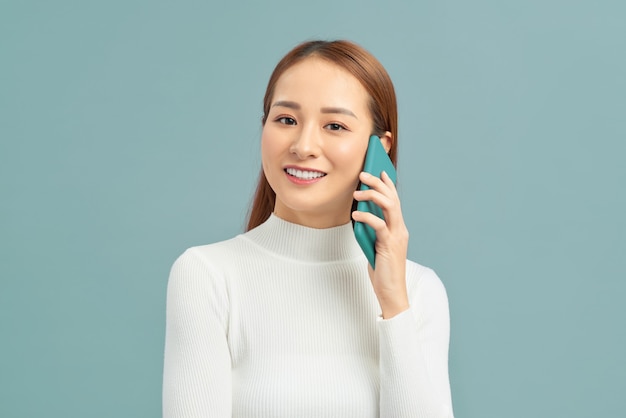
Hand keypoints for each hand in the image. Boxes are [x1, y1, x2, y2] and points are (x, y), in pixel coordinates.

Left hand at [352, 171, 409, 318]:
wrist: (392, 292)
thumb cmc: (382, 270)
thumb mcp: (376, 245)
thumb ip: (372, 230)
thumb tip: (360, 214)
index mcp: (398, 228)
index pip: (395, 200)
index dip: (388, 184)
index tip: (381, 171)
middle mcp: (400, 229)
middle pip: (392, 198)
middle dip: (378, 183)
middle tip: (363, 174)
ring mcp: (396, 236)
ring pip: (389, 207)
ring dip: (373, 195)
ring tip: (357, 191)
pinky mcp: (389, 245)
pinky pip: (379, 225)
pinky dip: (367, 217)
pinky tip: (355, 214)